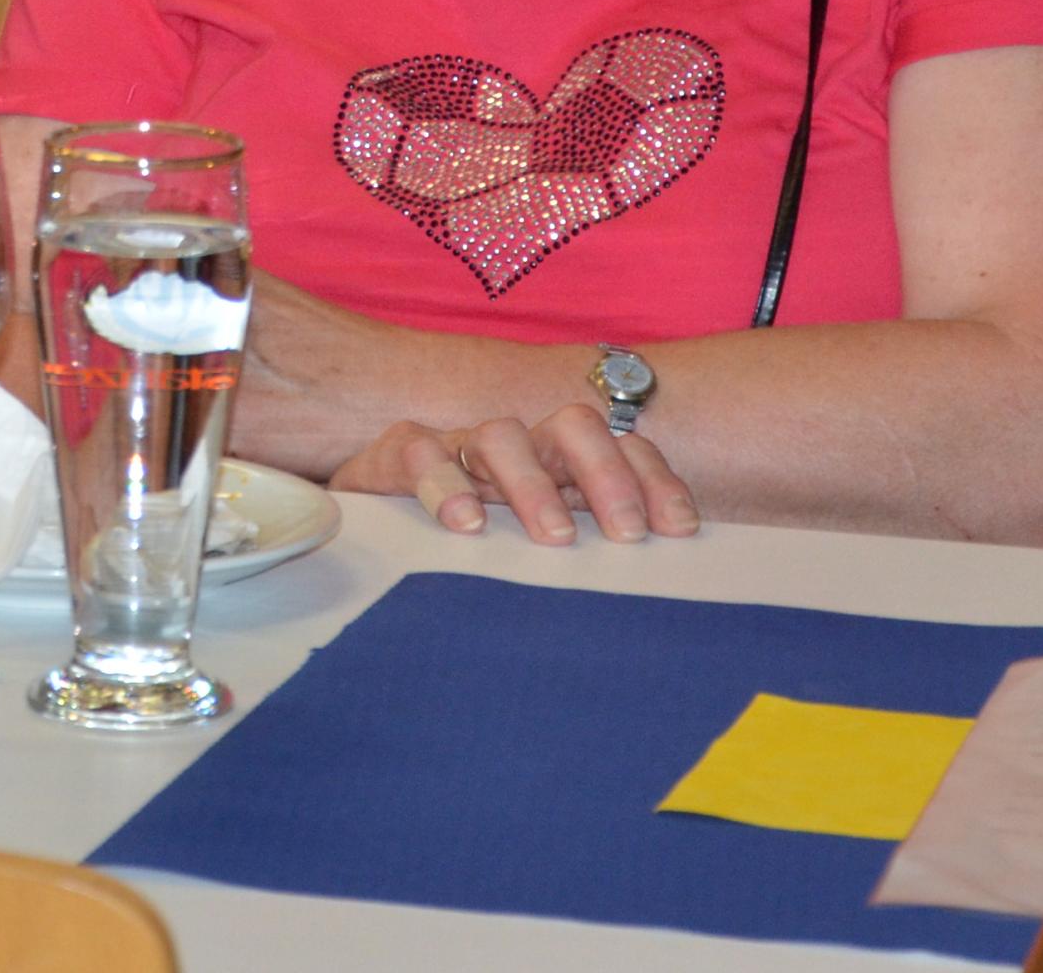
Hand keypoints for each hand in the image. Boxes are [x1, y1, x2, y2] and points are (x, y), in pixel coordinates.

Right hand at [335, 404, 698, 547]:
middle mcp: (515, 452)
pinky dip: (442, 479)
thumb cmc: (468, 565)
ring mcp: (455, 450)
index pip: (621, 449)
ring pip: (501, 435)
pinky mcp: (392, 459)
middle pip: (573, 427)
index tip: (680, 531)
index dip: (655, 480)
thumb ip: (590, 572)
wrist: (362, 539)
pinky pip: (417, 447)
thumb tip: (660, 615)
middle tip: (625, 536)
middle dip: (607, 474)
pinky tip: (464, 523)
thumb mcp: (537, 566)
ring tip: (554, 539)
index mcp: (560, 470)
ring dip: (532, 483)